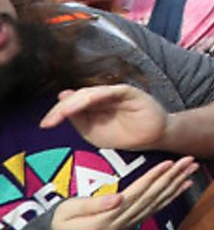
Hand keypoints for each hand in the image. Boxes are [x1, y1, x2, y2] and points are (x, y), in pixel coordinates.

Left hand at [41, 85, 170, 151]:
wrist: (152, 139)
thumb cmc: (124, 135)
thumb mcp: (94, 132)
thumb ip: (79, 119)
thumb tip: (62, 100)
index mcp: (92, 105)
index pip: (71, 104)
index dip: (57, 112)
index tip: (45, 125)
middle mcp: (101, 96)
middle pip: (77, 97)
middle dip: (61, 109)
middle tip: (50, 121)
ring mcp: (115, 93)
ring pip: (90, 93)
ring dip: (74, 103)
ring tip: (62, 114)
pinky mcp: (129, 92)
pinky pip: (110, 91)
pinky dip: (97, 95)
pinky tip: (85, 102)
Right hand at [48, 159, 198, 229]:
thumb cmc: (60, 226)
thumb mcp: (66, 214)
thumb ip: (92, 205)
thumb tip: (118, 198)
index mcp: (107, 218)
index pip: (135, 195)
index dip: (153, 179)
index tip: (168, 163)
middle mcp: (123, 222)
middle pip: (152, 196)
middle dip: (172, 177)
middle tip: (189, 160)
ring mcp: (129, 224)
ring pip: (158, 201)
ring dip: (176, 184)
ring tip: (191, 168)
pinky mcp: (132, 223)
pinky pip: (156, 208)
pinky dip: (171, 196)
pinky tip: (183, 185)